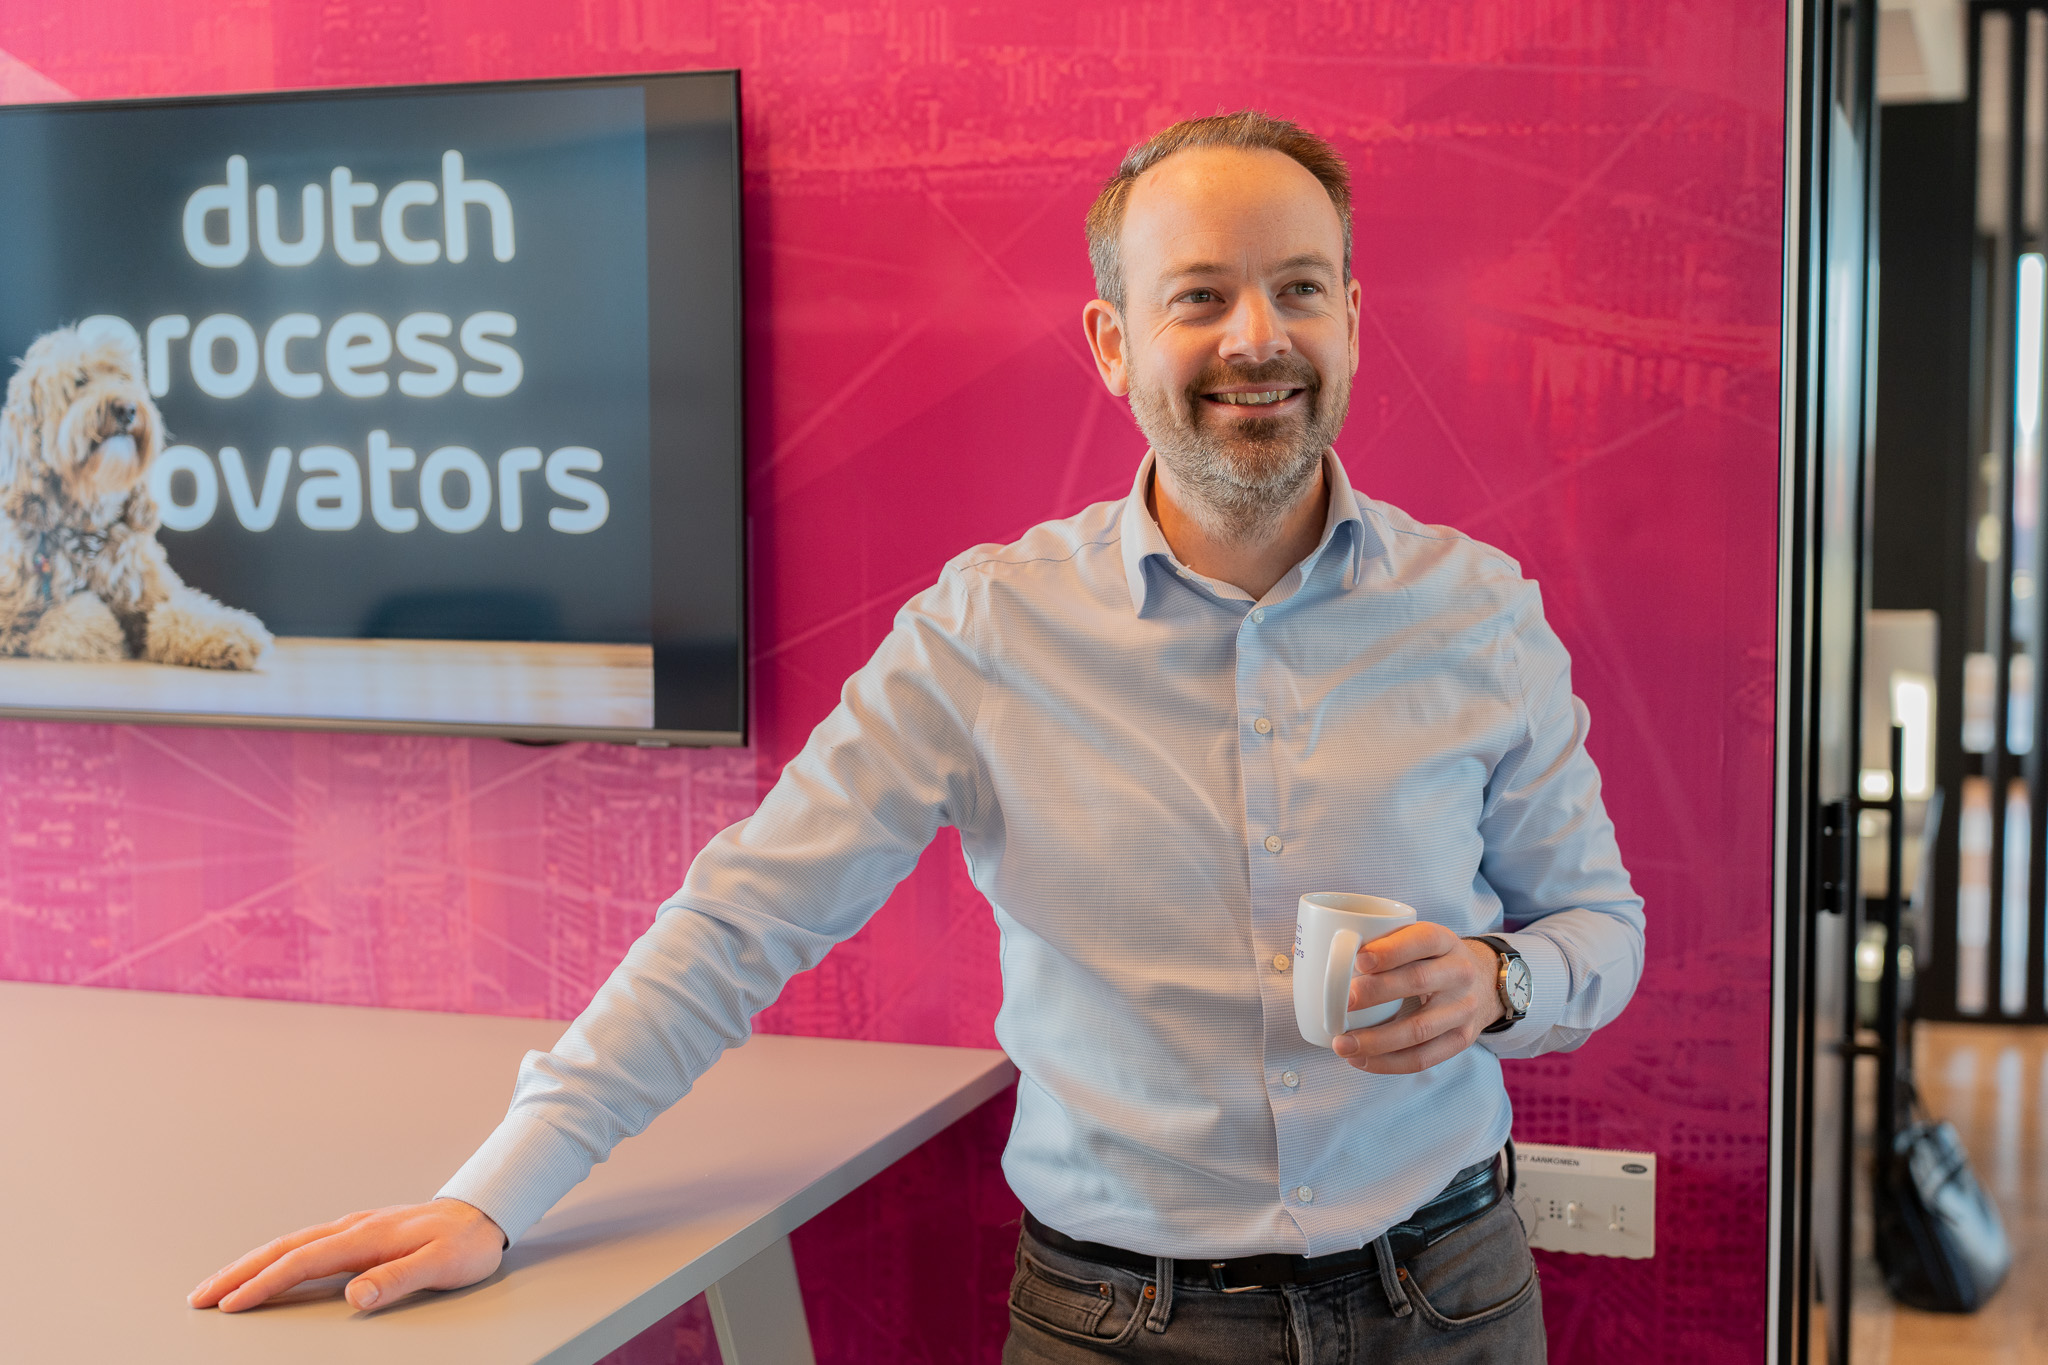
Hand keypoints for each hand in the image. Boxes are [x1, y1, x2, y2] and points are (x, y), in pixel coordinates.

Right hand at [187, 1197, 504, 1313]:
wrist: (484, 1212)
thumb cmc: (465, 1243)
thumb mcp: (442, 1265)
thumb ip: (399, 1279)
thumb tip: (355, 1296)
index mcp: (366, 1237)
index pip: (304, 1262)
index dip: (265, 1284)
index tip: (231, 1304)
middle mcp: (353, 1228)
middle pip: (284, 1249)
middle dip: (238, 1273)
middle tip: (199, 1297)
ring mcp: (354, 1227)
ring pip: (290, 1244)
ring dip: (250, 1264)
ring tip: (217, 1286)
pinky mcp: (358, 1232)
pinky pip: (304, 1244)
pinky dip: (275, 1257)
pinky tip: (264, 1269)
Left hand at [1331, 925, 1503, 1073]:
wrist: (1482, 984)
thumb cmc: (1431, 960)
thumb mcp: (1418, 941)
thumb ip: (1385, 944)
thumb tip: (1327, 954)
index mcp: (1445, 941)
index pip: (1422, 940)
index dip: (1391, 950)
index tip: (1358, 960)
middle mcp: (1460, 973)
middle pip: (1418, 981)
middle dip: (1377, 993)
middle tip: (1343, 1002)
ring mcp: (1464, 1009)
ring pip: (1419, 1029)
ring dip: (1376, 1040)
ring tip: (1342, 1044)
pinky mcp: (1462, 1040)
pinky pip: (1423, 1058)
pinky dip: (1388, 1063)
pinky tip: (1361, 1060)